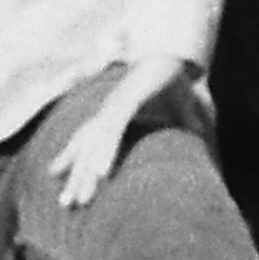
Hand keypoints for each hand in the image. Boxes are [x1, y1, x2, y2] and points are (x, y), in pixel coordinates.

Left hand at [49, 58, 186, 208]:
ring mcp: (116, 105)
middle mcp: (110, 110)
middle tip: (67, 206)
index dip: (72, 158)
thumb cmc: (174, 80)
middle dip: (76, 177)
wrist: (178, 53)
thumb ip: (185, 129)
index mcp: (116, 113)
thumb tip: (201, 143)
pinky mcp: (128, 100)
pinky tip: (103, 175)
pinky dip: (106, 153)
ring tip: (80, 200)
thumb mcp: (180, 113)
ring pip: (95, 145)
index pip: (88, 140)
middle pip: (87, 149)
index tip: (57, 178)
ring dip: (87, 174)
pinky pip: (113, 133)